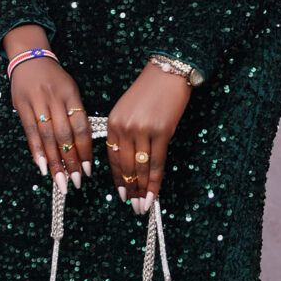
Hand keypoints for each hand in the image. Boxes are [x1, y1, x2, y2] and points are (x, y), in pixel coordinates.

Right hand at [7, 47, 92, 192]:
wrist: (29, 58)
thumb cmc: (54, 79)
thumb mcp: (70, 90)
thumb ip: (76, 114)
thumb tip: (82, 147)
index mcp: (71, 94)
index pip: (81, 127)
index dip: (85, 150)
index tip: (88, 170)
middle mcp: (54, 99)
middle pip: (64, 135)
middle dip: (71, 161)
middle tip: (76, 182)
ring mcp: (37, 102)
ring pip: (47, 137)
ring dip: (54, 162)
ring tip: (60, 181)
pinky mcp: (21, 106)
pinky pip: (30, 132)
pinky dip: (37, 151)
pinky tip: (42, 167)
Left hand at [106, 63, 191, 211]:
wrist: (168, 72)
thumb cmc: (150, 90)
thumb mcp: (129, 109)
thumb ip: (125, 132)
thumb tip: (130, 161)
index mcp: (113, 122)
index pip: (112, 157)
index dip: (118, 179)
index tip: (122, 195)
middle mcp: (124, 127)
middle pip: (125, 166)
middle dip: (129, 190)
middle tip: (133, 208)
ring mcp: (142, 130)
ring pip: (140, 167)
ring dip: (142, 190)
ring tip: (143, 207)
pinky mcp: (161, 132)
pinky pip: (157, 162)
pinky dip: (155, 181)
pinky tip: (154, 194)